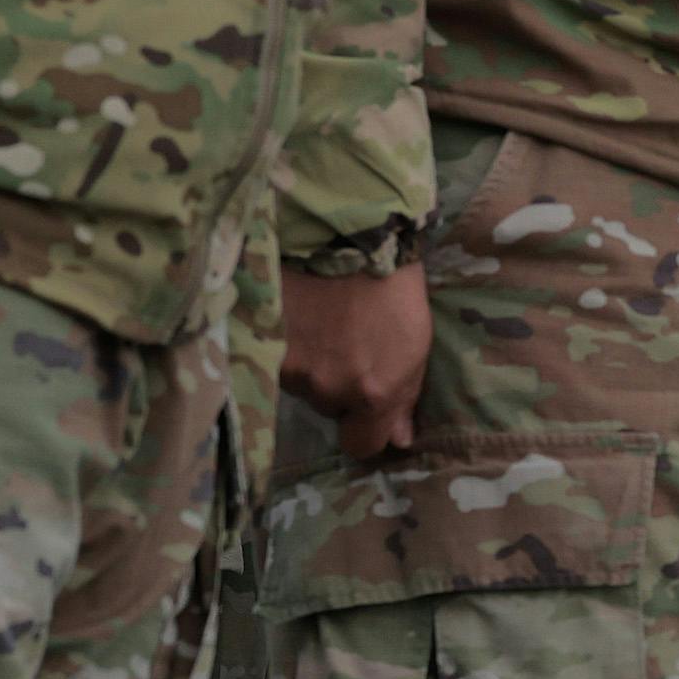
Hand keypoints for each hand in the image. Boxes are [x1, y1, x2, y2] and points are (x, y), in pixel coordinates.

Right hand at [276, 261, 428, 458]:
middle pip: (328, 407)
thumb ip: (403, 400)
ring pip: (301, 383)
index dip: (363, 429)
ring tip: (323, 323)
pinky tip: (300, 317)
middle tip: (346, 343)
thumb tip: (399, 442)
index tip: (364, 409)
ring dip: (311, 363)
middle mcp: (328, 389)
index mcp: (372, 394)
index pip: (360, 446)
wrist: (349, 233)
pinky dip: (287, 344)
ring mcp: (292, 367)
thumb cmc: (393, 288)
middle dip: (338, 385)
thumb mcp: (416, 345)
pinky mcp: (263, 343)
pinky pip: (276, 360)